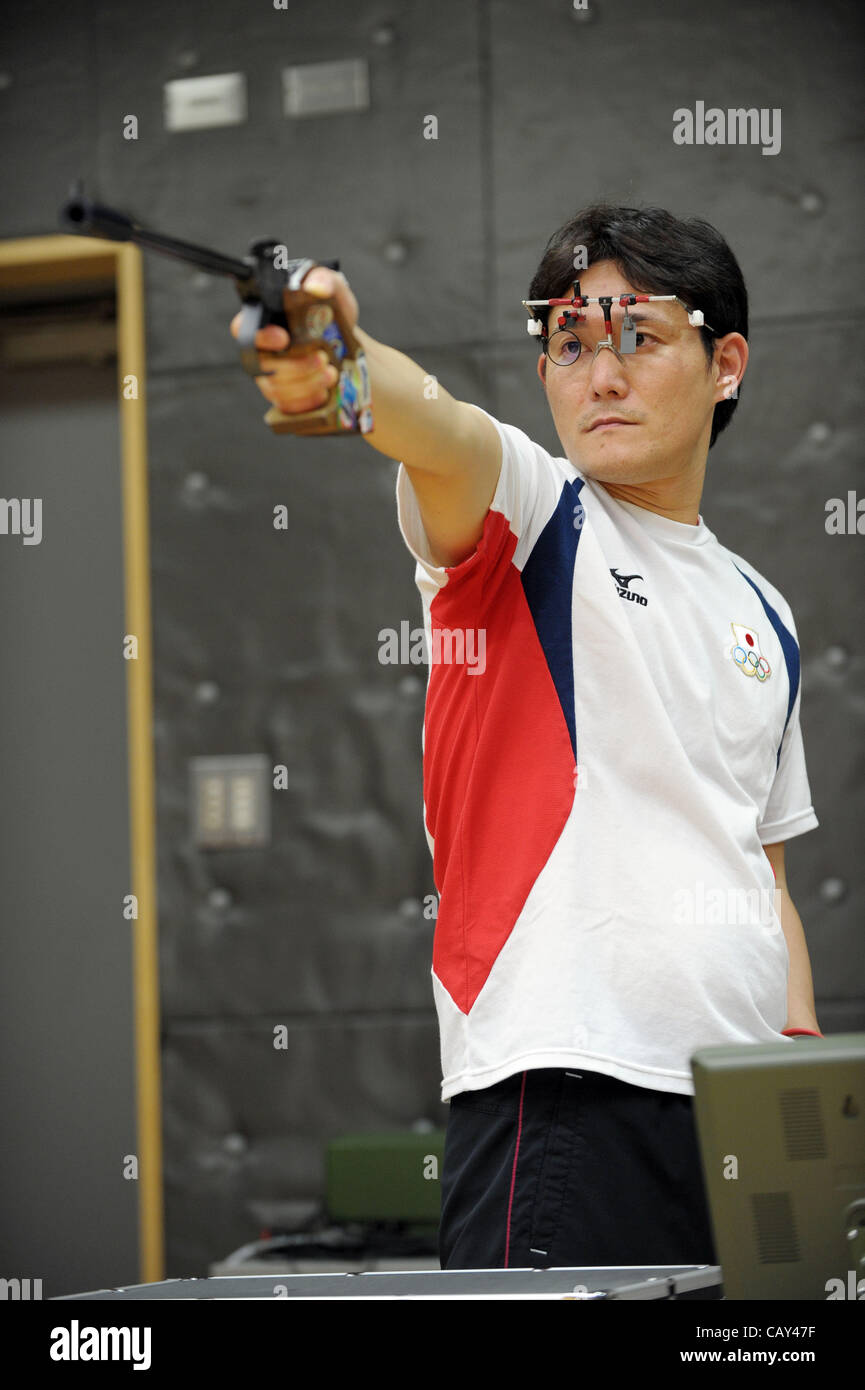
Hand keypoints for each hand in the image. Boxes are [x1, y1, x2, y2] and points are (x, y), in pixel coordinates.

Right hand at [229, 266, 359, 414]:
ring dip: (307, 383)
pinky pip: (287, 407)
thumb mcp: (335, 292)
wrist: (346, 347)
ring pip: (277, 388)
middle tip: (322, 358)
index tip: (284, 338)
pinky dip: (308, 401)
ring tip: (331, 373)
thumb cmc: (332, 316)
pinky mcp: (283, 400)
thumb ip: (325, 280)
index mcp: (265, 322)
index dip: (260, 337)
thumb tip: (315, 287)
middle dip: (295, 365)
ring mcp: (270, 379)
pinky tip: (325, 391)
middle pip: (263, 366)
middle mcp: (262, 352)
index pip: (244, 330)